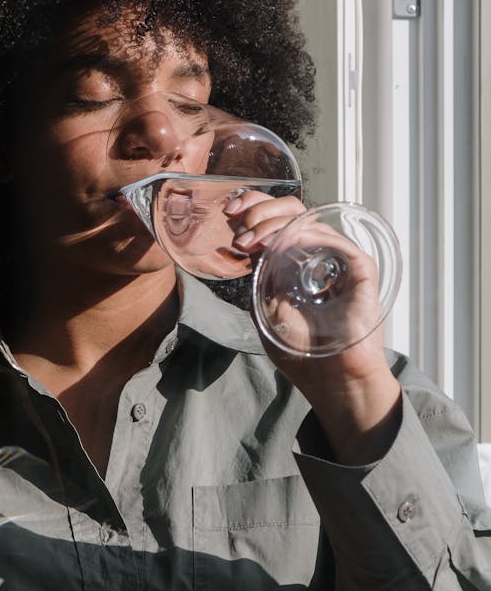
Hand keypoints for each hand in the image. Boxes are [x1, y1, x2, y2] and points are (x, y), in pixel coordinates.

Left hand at [226, 193, 401, 464]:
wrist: (332, 380)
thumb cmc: (303, 353)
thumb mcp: (266, 310)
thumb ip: (260, 277)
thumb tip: (247, 243)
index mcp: (299, 264)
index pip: (278, 224)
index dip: (254, 210)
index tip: (230, 214)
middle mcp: (320, 257)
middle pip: (293, 214)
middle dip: (261, 210)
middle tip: (240, 230)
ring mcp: (341, 262)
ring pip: (309, 221)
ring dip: (274, 223)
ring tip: (251, 239)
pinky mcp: (361, 269)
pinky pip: (333, 240)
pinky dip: (304, 235)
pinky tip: (282, 242)